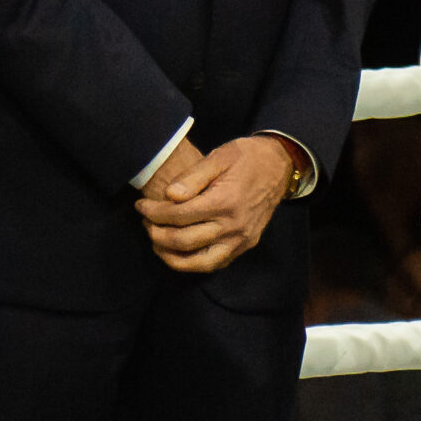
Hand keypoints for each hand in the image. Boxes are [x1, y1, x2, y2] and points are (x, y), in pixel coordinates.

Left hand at [135, 134, 299, 273]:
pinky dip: (194, 263)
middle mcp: (234, 225)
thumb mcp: (218, 157)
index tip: (141, 206)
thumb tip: (169, 195)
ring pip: (199, 262)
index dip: (154, 213)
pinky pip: (216, 263)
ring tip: (157, 243)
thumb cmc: (245, 157)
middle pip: (184, 241)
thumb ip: (192, 177)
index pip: (179, 215)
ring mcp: (241, 239)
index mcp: (224, 201)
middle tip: (145, 223)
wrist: (279, 166)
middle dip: (157, 234)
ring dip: (172, 257)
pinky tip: (179, 252)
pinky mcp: (246, 245)